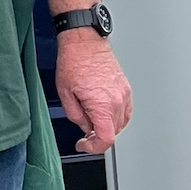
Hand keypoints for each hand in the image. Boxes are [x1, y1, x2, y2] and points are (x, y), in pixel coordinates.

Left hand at [54, 31, 131, 155]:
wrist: (84, 41)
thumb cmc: (74, 61)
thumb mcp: (65, 94)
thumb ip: (76, 117)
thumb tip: (85, 127)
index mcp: (102, 104)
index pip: (106, 139)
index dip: (94, 147)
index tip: (84, 145)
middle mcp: (117, 100)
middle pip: (113, 132)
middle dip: (97, 137)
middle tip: (84, 134)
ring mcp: (123, 94)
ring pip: (120, 123)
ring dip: (107, 127)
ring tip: (92, 120)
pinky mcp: (125, 87)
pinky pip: (126, 111)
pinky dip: (116, 117)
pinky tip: (104, 114)